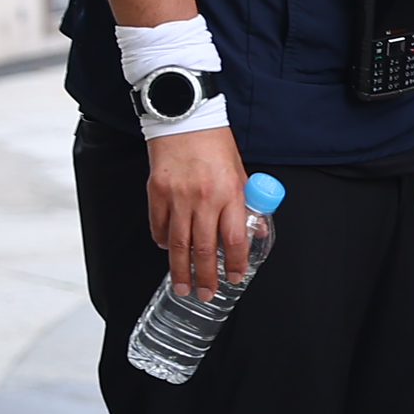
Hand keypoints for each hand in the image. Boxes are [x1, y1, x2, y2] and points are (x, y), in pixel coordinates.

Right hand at [144, 125, 255, 302]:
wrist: (185, 119)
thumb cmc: (216, 144)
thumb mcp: (241, 172)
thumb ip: (247, 204)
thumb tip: (256, 232)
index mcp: (230, 193)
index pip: (234, 239)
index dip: (234, 263)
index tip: (234, 278)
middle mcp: (204, 198)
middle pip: (203, 248)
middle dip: (205, 276)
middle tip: (206, 294)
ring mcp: (177, 197)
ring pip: (179, 244)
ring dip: (180, 269)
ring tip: (183, 286)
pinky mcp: (156, 192)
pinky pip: (159, 226)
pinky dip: (164, 242)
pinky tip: (169, 252)